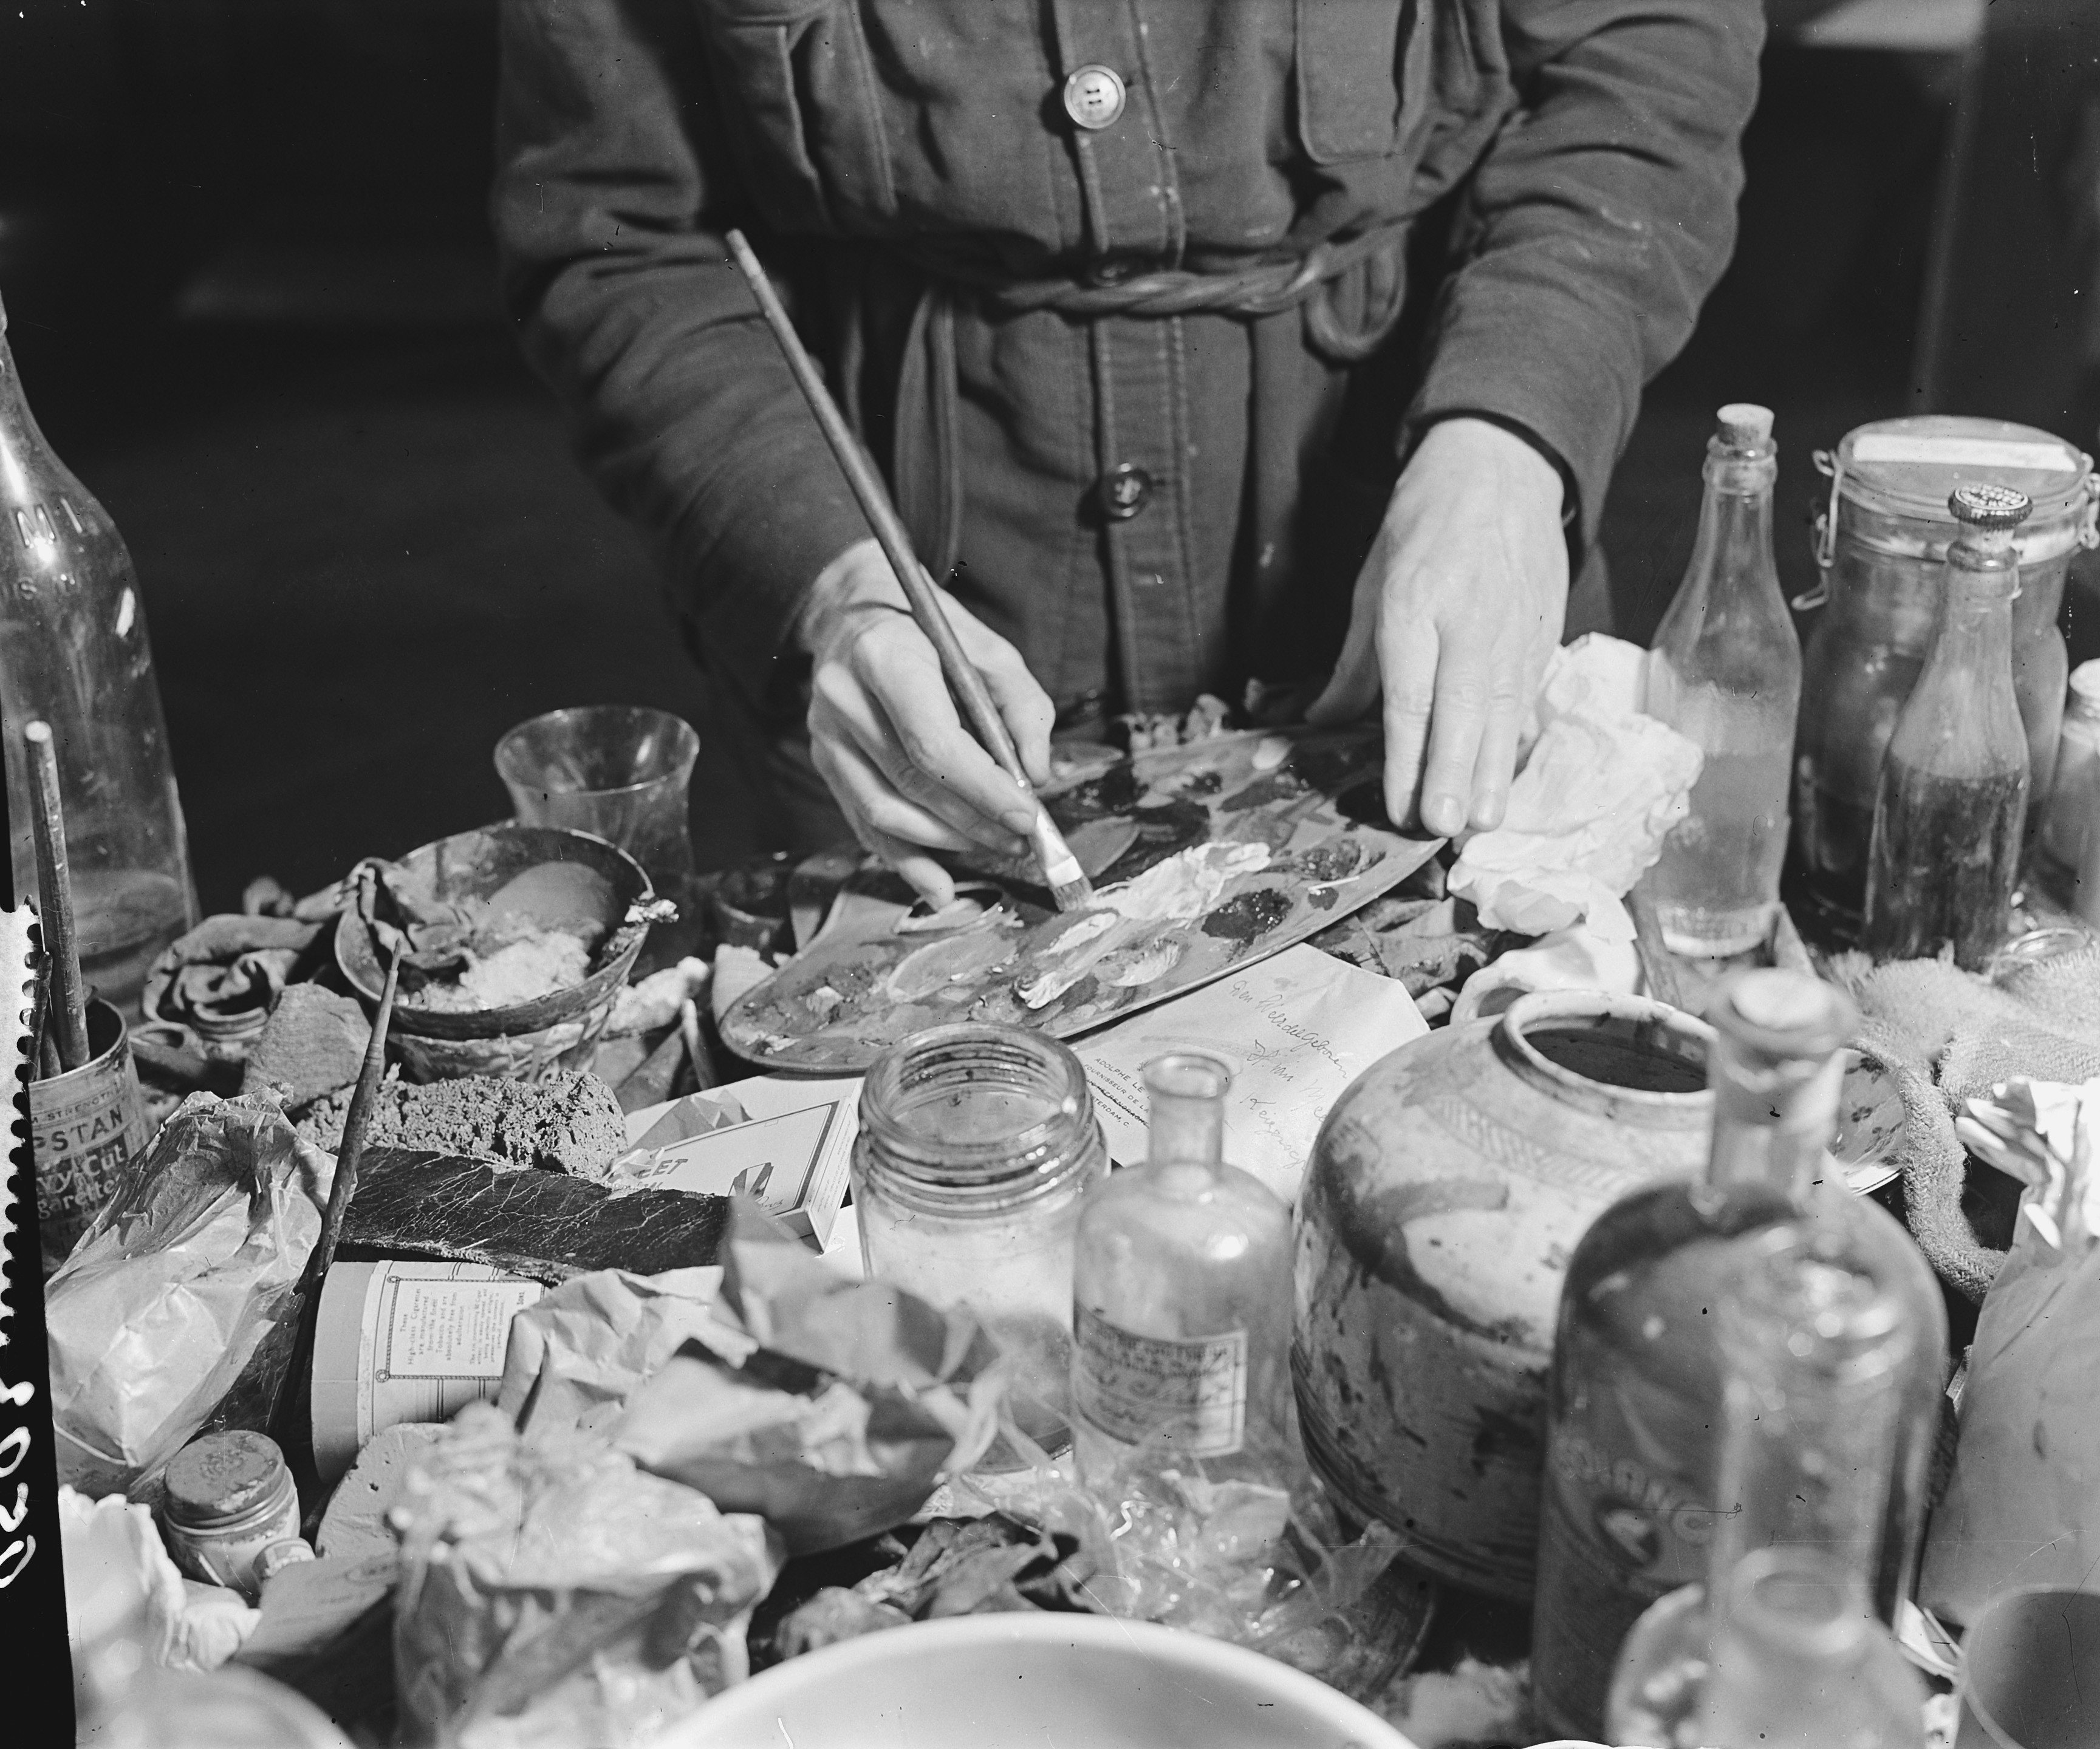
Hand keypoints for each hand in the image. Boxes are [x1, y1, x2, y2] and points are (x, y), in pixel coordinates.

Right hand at [799, 537, 1055, 905]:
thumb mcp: (990, 650)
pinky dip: (904, 861)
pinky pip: (864, 823)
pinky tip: (940, 887)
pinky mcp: (826, 762)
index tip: (1027, 816)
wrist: (854, 612)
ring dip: (946, 843)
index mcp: (885, 658)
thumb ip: (1023, 707)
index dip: (983, 789)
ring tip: (996, 848)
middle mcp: (844, 699)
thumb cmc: (929, 630)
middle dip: (973, 821)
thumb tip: (1037, 775)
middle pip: (911, 783)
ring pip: (884, 812)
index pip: (932, 744)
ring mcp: (827, 735)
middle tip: (1021, 839)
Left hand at [1306, 417, 1567, 834]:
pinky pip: (1527, 697)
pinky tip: (1505, 781)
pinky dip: (1515, 742)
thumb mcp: (1372, 579)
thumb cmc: (1424, 523)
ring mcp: (1513, 627)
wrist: (1502, 465)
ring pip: (1503, 711)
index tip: (1401, 804)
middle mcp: (1467, 619)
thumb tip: (1321, 721)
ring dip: (1491, 771)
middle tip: (1444, 826)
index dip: (1407, 755)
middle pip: (1461, 710)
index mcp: (1414, 602)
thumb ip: (1353, 661)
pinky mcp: (1543, 631)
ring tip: (1483, 821)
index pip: (1410, 694)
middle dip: (1452, 773)